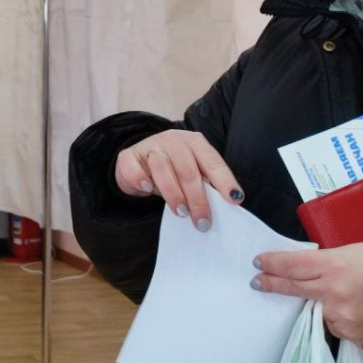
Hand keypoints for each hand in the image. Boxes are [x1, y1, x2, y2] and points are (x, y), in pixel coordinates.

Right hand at [114, 129, 243, 230]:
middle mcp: (174, 140)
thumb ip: (205, 184)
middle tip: (203, 222)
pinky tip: (148, 190)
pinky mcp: (128, 156)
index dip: (224, 181)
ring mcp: (150, 146)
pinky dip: (141, 179)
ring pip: (163, 169)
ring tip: (181, 213)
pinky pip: (134, 168)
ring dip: (174, 194)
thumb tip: (224, 207)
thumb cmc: (172, 171)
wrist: (139, 163)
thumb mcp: (191, 174)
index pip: (212, 162)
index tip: (234, 200)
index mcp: (195, 142)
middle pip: (188, 170)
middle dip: (198, 199)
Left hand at [252, 243, 362, 346]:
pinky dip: (339, 317)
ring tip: (348, 295)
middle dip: (273, 283)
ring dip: (322, 303)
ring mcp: (340, 316)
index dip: (273, 264)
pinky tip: (357, 310)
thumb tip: (303, 270)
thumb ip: (327, 262)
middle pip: (294, 287)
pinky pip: (334, 325)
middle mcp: (333, 292)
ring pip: (317, 309)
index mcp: (335, 265)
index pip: (293, 264)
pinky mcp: (349, 334)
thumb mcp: (353, 252)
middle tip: (258, 281)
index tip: (259, 263)